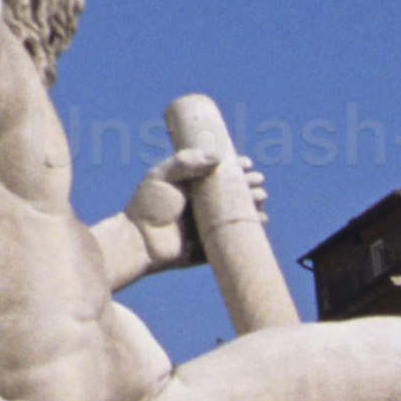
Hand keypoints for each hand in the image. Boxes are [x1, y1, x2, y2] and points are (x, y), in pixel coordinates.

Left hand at [122, 138, 267, 268]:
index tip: (246, 164)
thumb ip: (186, 162)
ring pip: (238, 212)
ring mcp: (209, 224)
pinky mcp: (213, 244)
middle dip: (249, 185)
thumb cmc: (148, 206)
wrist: (140, 241)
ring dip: (253, 204)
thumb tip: (218, 155)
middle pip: (234, 192)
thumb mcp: (163, 177)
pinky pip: (235, 236)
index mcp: (192, 184)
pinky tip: (261, 220)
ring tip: (258, 198)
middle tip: (255, 182)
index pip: (220, 172)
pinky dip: (251, 228)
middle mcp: (203, 203)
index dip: (236, 167)